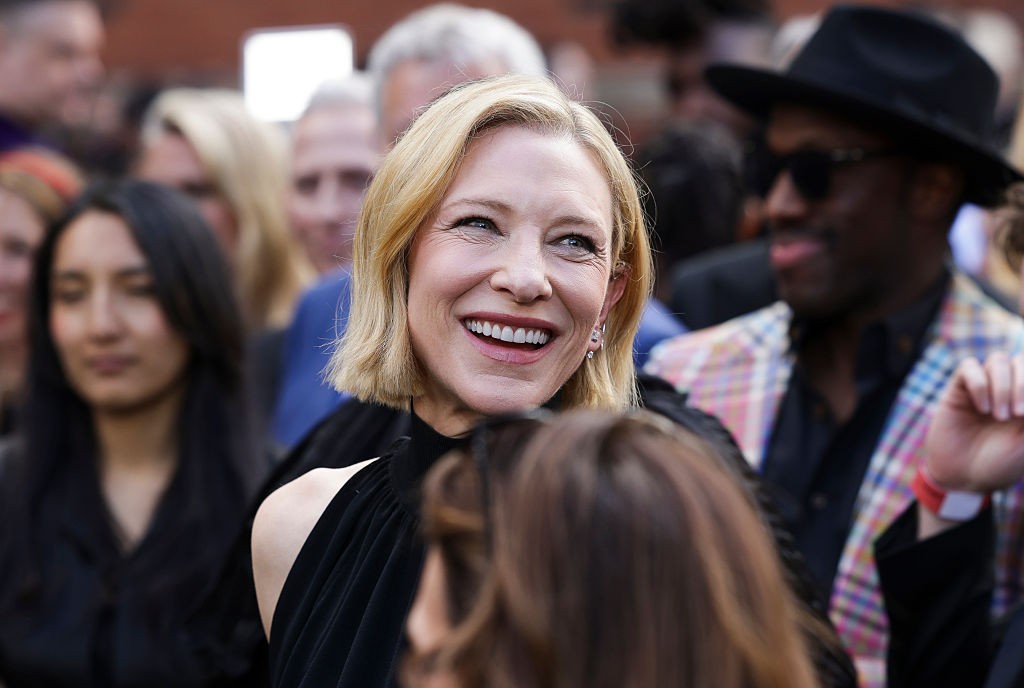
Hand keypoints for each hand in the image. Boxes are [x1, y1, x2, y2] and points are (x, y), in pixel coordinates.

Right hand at [924, 353, 1023, 492]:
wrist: (963, 479)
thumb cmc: (1001, 465)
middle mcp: (1009, 388)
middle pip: (1021, 360)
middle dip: (1023, 384)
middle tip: (1019, 415)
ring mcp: (984, 387)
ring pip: (998, 360)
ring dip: (1002, 386)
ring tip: (997, 416)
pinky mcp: (959, 390)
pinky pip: (969, 367)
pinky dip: (979, 384)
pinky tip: (981, 408)